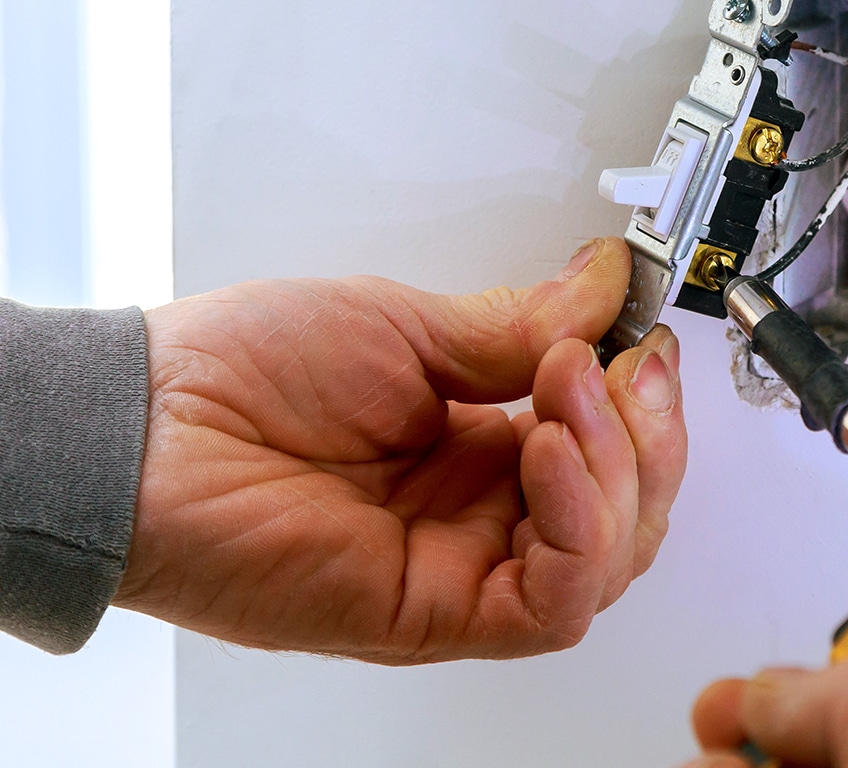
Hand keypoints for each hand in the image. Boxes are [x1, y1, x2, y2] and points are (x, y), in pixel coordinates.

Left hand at [113, 237, 686, 664]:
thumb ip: (517, 325)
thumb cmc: (242, 374)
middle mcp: (480, 514)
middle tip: (623, 364)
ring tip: (569, 390)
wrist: (147, 430)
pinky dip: (578, 529)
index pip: (607, 449)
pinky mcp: (434, 614)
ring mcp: (462, 566)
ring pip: (607, 563)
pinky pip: (550, 604)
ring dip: (618, 471)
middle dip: (648, 436)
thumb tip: (604, 284)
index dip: (641, 401)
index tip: (643, 338)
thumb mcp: (405, 325)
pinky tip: (548, 454)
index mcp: (480, 446)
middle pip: (627, 514)